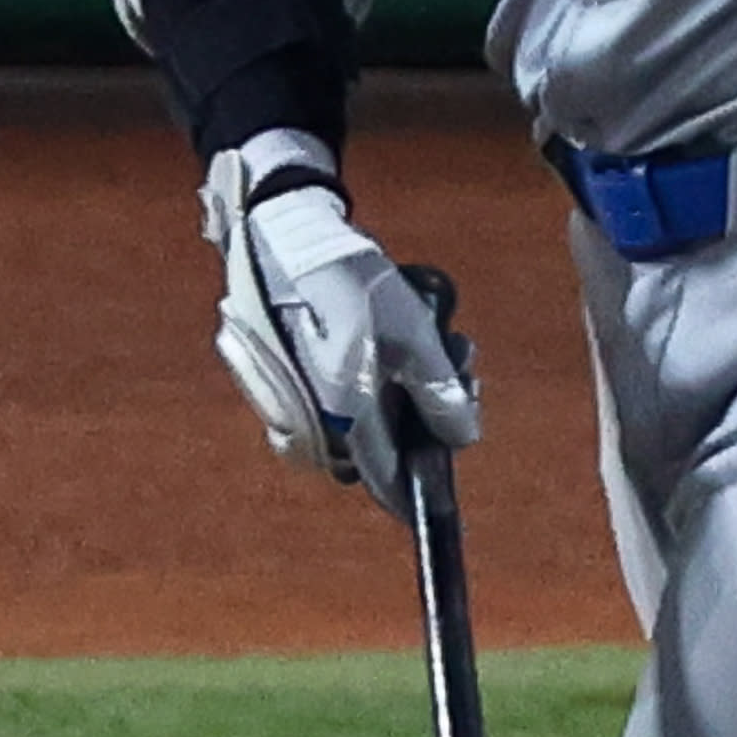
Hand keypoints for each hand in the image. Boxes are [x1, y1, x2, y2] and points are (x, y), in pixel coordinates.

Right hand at [201, 136, 478, 491]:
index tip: (436, 501)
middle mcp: (308, 420)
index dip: (413, 489)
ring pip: (350, 424)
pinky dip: (361, 384)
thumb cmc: (351, 285)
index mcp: (341, 417)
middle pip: (370, 450)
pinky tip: (387, 344)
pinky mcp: (276, 376)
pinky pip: (325, 400)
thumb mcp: (414, 335)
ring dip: (394, 400)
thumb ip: (440, 393)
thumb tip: (461, 438)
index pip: (382, 477)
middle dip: (416, 424)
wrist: (282, 235)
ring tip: (434, 348)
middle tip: (456, 378)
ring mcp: (286, 400)